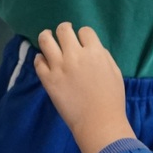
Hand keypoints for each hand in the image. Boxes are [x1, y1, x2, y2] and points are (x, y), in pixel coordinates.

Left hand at [33, 23, 134, 152]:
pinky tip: (43, 60)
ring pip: (45, 40)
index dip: (84, 35)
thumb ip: (103, 56)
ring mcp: (59, 67)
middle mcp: (75, 55)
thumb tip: (92, 47)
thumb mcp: (115, 72)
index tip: (82, 41)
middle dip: (64, 29)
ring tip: (47, 37)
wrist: (98, 122)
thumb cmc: (111, 99)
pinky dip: (40, 58)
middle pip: (63, 30)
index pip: (85, 31)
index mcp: (94, 52)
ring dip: (46, 36)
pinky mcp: (48, 79)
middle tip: (63, 34)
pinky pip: (38, 61)